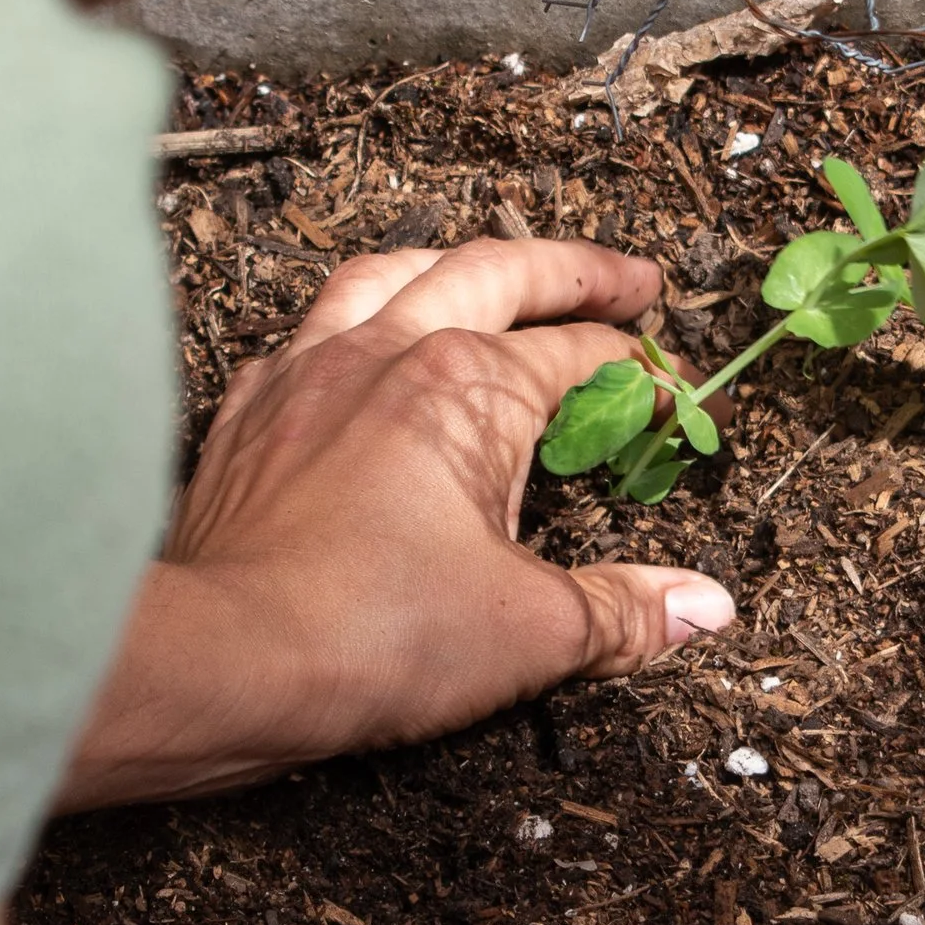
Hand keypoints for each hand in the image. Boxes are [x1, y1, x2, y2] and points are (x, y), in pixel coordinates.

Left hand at [65, 240, 735, 805]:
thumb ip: (623, 611)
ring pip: (390, 275)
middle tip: (626, 281)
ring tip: (492, 276)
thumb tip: (706, 607)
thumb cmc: (370, 635)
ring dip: (455, 266)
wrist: (217, 657)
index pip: (584, 357)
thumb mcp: (530, 631)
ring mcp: (307, 370)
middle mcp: (388, 350)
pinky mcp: (247, 412)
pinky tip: (362, 351)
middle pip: (497, 273)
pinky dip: (353, 323)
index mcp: (469, 386)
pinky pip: (308, 331)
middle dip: (573, 271)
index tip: (680, 404)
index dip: (646, 378)